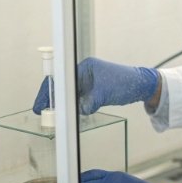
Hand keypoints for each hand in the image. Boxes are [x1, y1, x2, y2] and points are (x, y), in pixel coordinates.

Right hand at [32, 57, 158, 114]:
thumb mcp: (105, 94)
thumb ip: (89, 102)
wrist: (141, 85)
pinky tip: (65, 114)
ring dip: (60, 104)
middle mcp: (84, 73)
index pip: (60, 78)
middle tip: (40, 112)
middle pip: (61, 86)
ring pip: (68, 94)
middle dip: (51, 99)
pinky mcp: (92, 91)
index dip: (48, 91)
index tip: (40, 104)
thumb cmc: (125, 83)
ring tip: (51, 115)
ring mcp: (88, 82)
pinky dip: (71, 106)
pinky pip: (77, 99)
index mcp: (85, 67)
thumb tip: (78, 111)